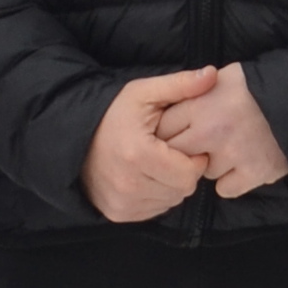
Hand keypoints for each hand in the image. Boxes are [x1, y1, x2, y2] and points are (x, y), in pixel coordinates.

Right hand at [83, 67, 223, 221]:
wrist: (75, 138)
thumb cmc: (113, 114)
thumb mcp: (144, 93)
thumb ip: (180, 85)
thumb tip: (212, 74)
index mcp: (138, 154)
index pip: (190, 172)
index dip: (194, 157)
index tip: (182, 143)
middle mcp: (128, 184)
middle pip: (183, 189)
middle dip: (184, 171)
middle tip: (170, 153)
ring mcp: (122, 202)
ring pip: (171, 201)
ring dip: (171, 184)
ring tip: (157, 163)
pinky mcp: (118, 213)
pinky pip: (155, 210)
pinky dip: (157, 195)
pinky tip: (146, 177)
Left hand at [152, 62, 287, 199]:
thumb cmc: (255, 87)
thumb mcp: (220, 77)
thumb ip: (192, 91)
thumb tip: (163, 106)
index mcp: (199, 104)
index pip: (163, 128)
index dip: (170, 131)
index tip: (182, 130)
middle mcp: (212, 130)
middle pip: (177, 154)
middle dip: (186, 151)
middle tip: (203, 143)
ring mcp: (233, 153)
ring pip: (203, 172)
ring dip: (213, 165)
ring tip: (231, 148)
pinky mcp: (253, 172)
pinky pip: (225, 189)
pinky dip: (233, 181)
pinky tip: (243, 165)